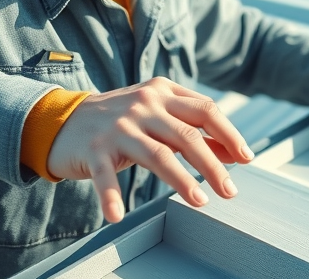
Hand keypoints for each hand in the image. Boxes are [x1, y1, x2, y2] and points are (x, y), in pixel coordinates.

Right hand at [46, 77, 253, 222]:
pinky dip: (112, 197)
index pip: (206, 111)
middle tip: (229, 191)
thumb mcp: (157, 116)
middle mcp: (142, 105)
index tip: (246, 158)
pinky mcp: (94, 149)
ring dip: (182, 181)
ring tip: (200, 201)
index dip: (230, 134)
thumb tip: (233, 151)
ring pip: (157, 155)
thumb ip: (192, 129)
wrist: (62, 119)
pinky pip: (106, 177)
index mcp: (162, 92)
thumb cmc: (120, 121)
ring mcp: (118, 127)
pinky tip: (117, 216)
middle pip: (188, 135)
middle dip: (213, 166)